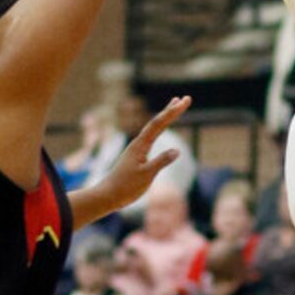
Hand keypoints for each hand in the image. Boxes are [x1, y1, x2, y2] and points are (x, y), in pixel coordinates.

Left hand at [95, 97, 191, 211]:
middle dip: (171, 110)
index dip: (172, 112)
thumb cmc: (126, 186)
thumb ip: (161, 162)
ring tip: (174, 105)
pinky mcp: (138, 155)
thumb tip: (177, 150)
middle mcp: (139, 143)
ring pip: (154, 128)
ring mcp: (138, 148)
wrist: (108, 195)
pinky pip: (152, 137)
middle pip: (157, 122)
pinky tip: (161, 128)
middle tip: (185, 98)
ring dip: (165, 116)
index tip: (184, 101)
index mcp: (140, 145)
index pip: (159, 124)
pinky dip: (159, 129)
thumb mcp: (146, 175)